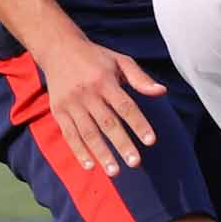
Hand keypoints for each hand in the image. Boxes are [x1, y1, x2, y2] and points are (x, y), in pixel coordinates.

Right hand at [35, 33, 167, 175]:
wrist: (58, 49)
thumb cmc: (96, 57)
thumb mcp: (119, 60)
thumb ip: (140, 78)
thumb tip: (162, 91)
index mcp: (105, 80)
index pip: (125, 106)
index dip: (139, 124)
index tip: (151, 141)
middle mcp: (87, 93)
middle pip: (107, 123)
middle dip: (122, 144)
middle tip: (135, 163)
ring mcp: (71, 103)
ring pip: (88, 132)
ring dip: (101, 153)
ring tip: (114, 171)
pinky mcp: (58, 111)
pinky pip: (69, 134)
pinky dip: (79, 151)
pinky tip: (90, 165)